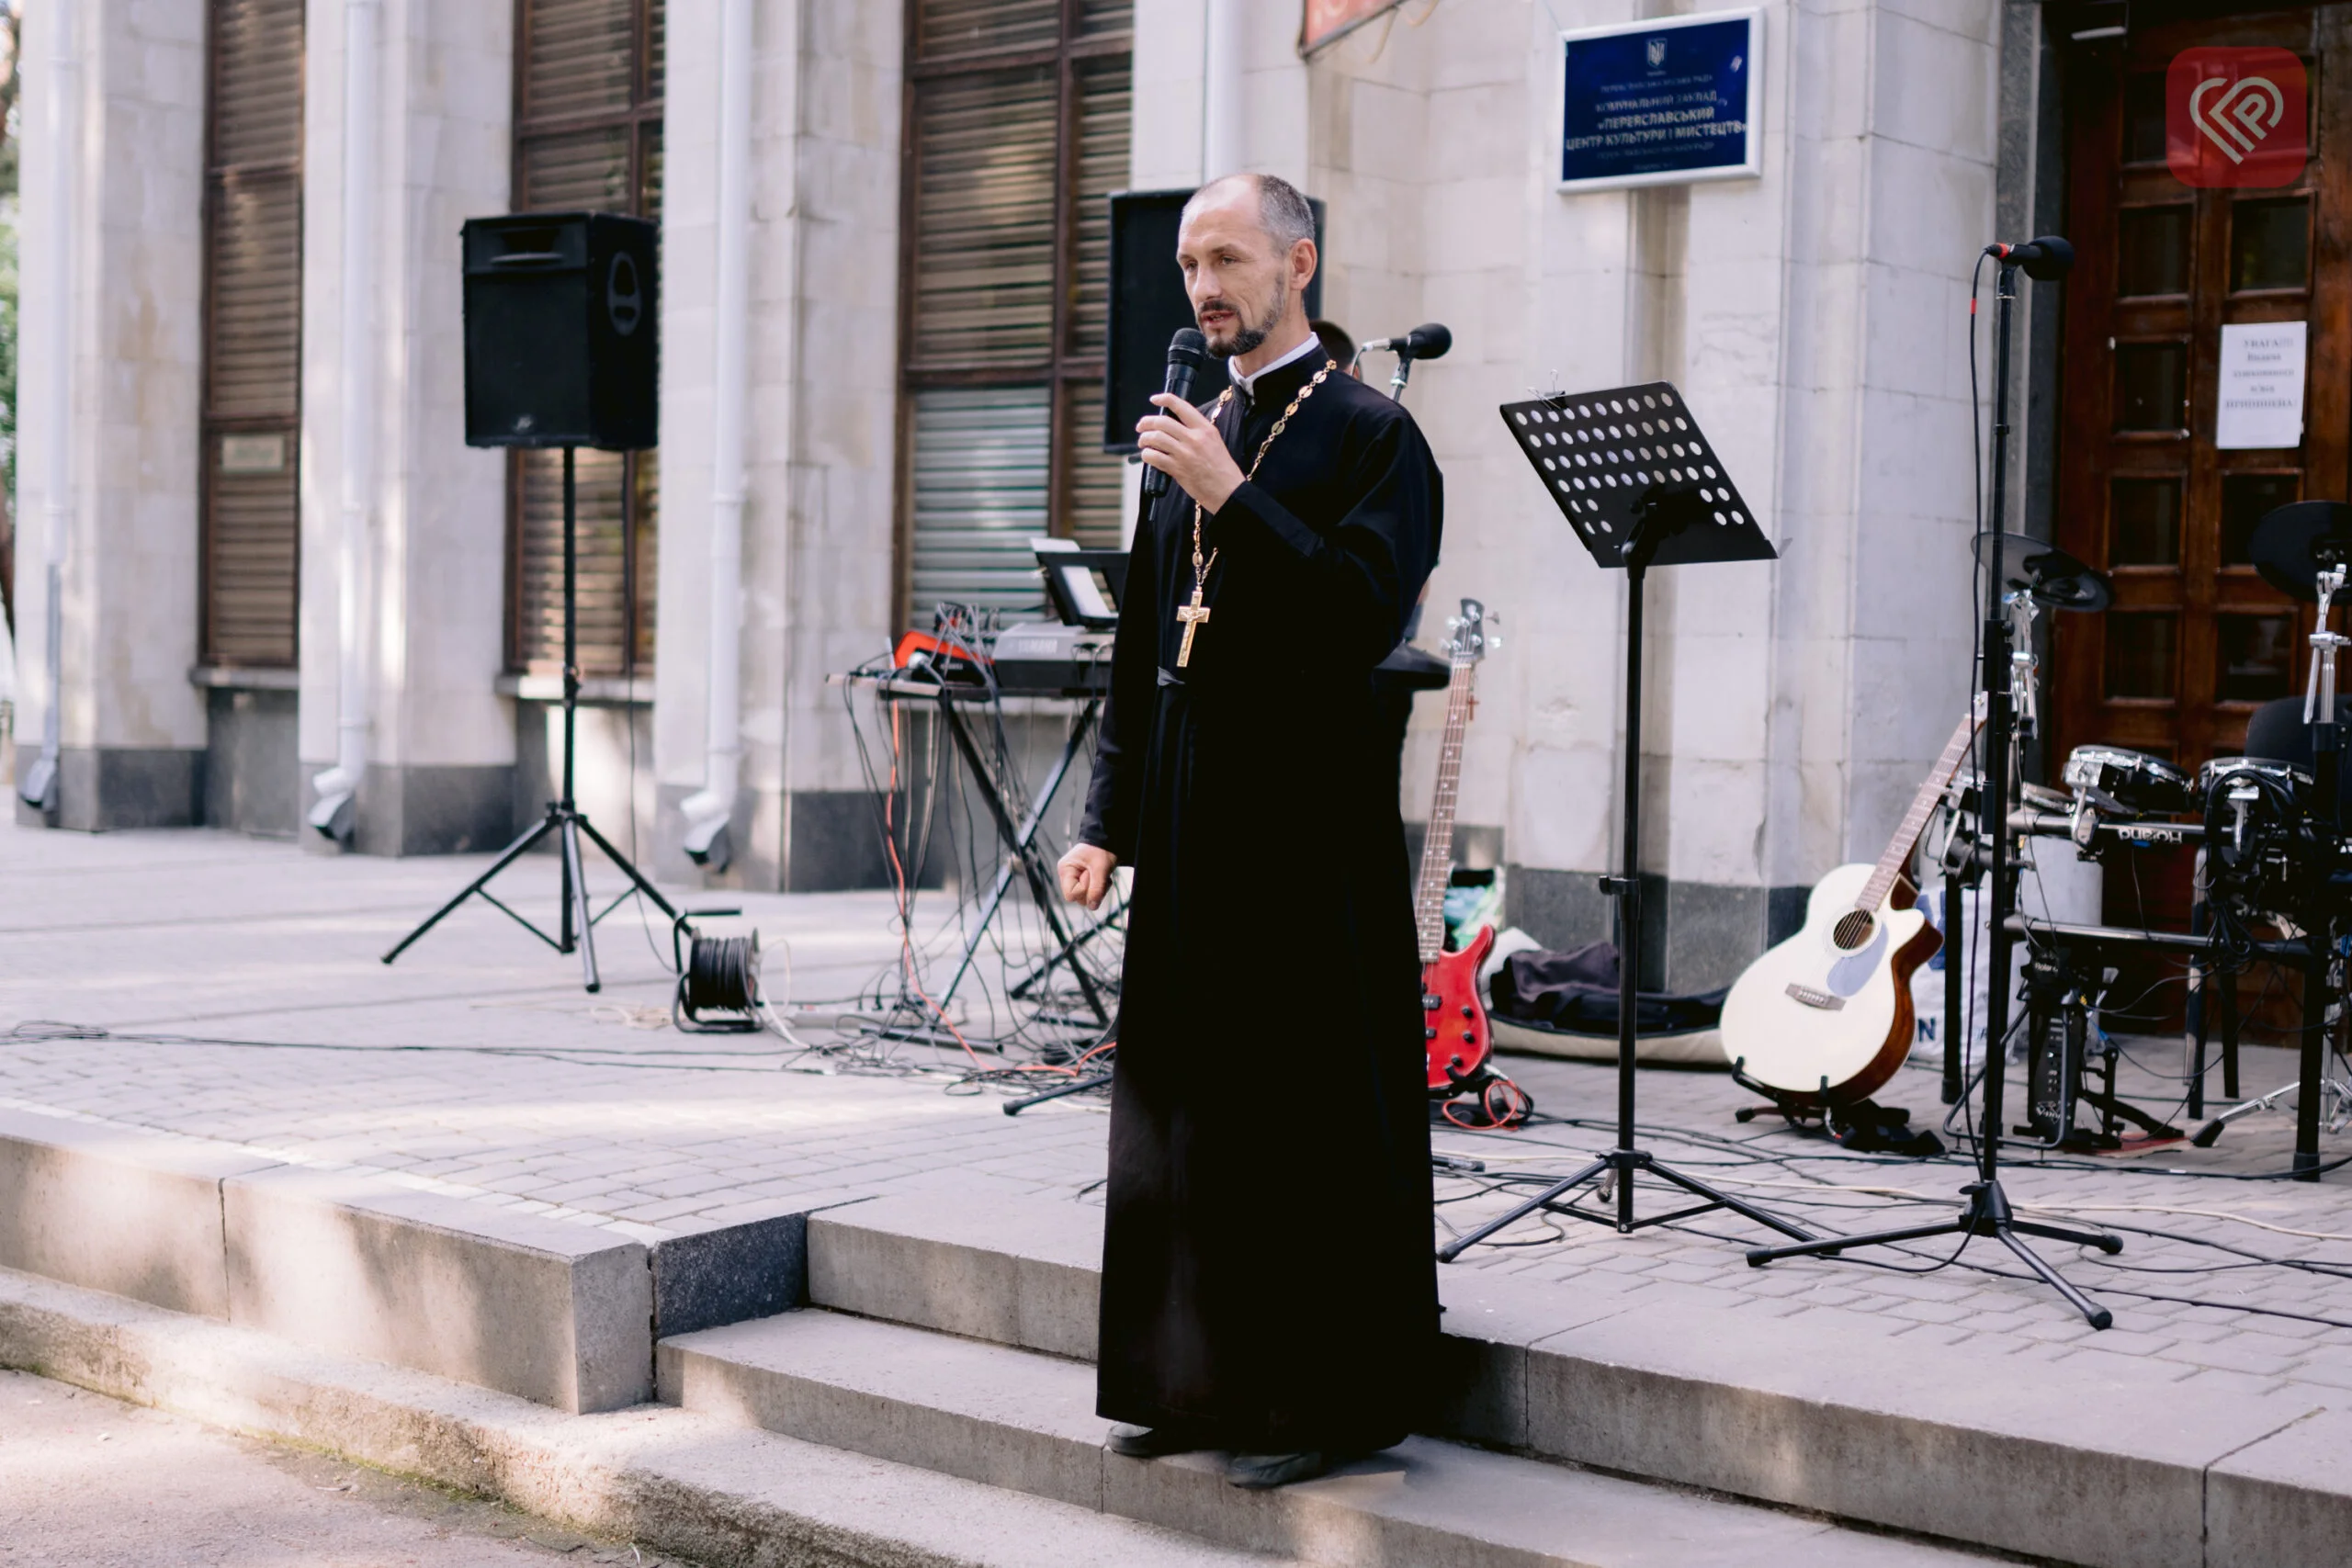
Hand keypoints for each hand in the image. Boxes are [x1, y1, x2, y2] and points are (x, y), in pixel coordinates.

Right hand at [1058, 844, 1116, 909]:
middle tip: (1098, 874)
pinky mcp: (1083, 883)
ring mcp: (1075, 880)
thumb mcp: (1101, 868)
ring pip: (1086, 899)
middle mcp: (1068, 877)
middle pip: (1078, 898)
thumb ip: (1097, 888)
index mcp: (1066, 870)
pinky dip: (1100, 889)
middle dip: (1093, 890)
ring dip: (1098, 890)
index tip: (1091, 875)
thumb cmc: (1101, 850)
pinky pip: (1092, 895)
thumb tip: (1093, 906)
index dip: (1084, 889)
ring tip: (1102, 876)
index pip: (1071, 895)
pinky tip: (1102, 878)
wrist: (1107, 842)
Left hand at [1138, 393, 1245, 512]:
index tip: (1154, 400)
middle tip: (1141, 427)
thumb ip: (1197, 431)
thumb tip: (1176, 425)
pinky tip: (1148, 456)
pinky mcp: (1177, 469)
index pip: (1181, 406)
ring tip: (1143, 442)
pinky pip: (1154, 457)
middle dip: (1146, 422)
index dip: (1164, 399)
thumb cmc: (1221, 468)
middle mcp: (1194, 438)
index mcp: (1205, 429)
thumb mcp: (1214, 441)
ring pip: (1155, 438)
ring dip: (1144, 439)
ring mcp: (1184, 454)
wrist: (1227, 490)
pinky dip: (1147, 455)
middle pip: (1162, 422)